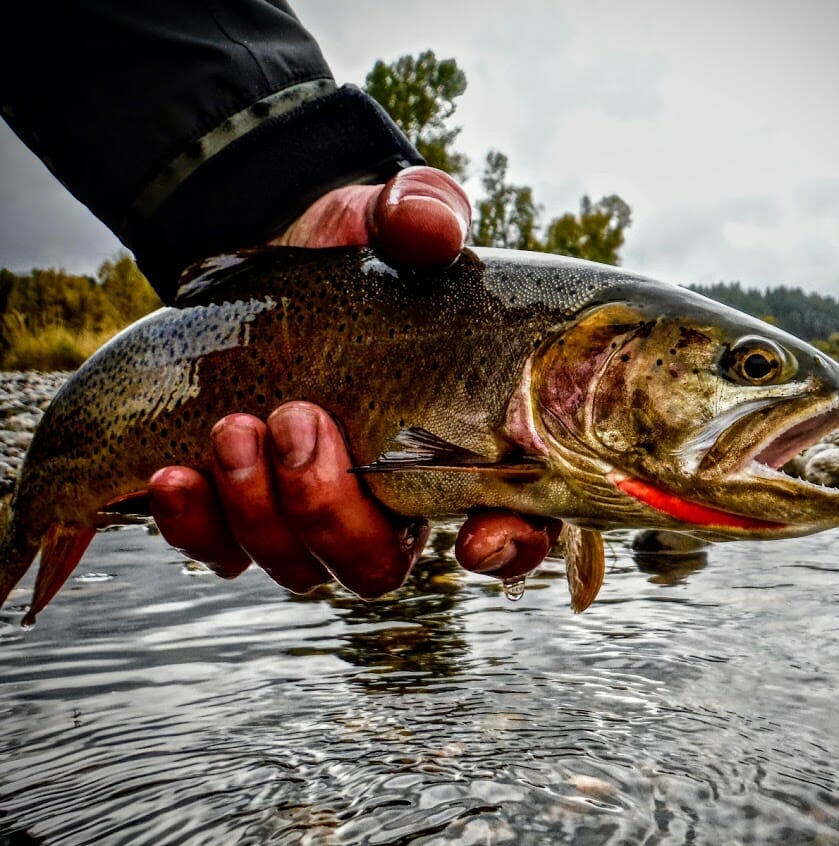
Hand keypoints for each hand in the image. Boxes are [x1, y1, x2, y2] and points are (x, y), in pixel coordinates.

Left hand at [147, 167, 560, 597]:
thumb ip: (426, 216)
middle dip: (333, 514)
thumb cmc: (361, 252)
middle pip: (377, 564)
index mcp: (464, 448)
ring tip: (234, 427)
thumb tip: (429, 226)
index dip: (506, 549)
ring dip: (261, 512)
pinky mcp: (246, 511)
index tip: (475, 536)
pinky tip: (176, 472)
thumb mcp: (397, 220)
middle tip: (300, 422)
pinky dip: (197, 525)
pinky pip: (222, 551)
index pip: (514, 528)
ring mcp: (316, 515)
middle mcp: (394, 501)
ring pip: (298, 565)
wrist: (273, 255)